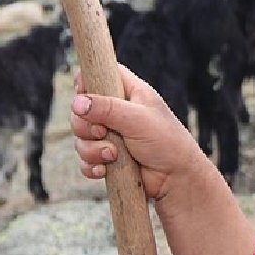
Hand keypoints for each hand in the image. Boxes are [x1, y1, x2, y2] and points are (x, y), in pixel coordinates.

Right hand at [70, 64, 206, 200]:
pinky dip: (92, 165)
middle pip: (82, 109)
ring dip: (92, 149)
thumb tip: (77, 103)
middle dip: (86, 125)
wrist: (177, 180)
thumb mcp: (138, 119)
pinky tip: (105, 169)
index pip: (102, 74)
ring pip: (82, 137)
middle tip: (103, 132)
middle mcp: (118, 112)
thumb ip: (107, 108)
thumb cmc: (167, 143)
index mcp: (130, 93)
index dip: (87, 81)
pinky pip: (86, 159)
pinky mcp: (108, 158)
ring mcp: (112, 136)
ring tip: (114, 155)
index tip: (84, 95)